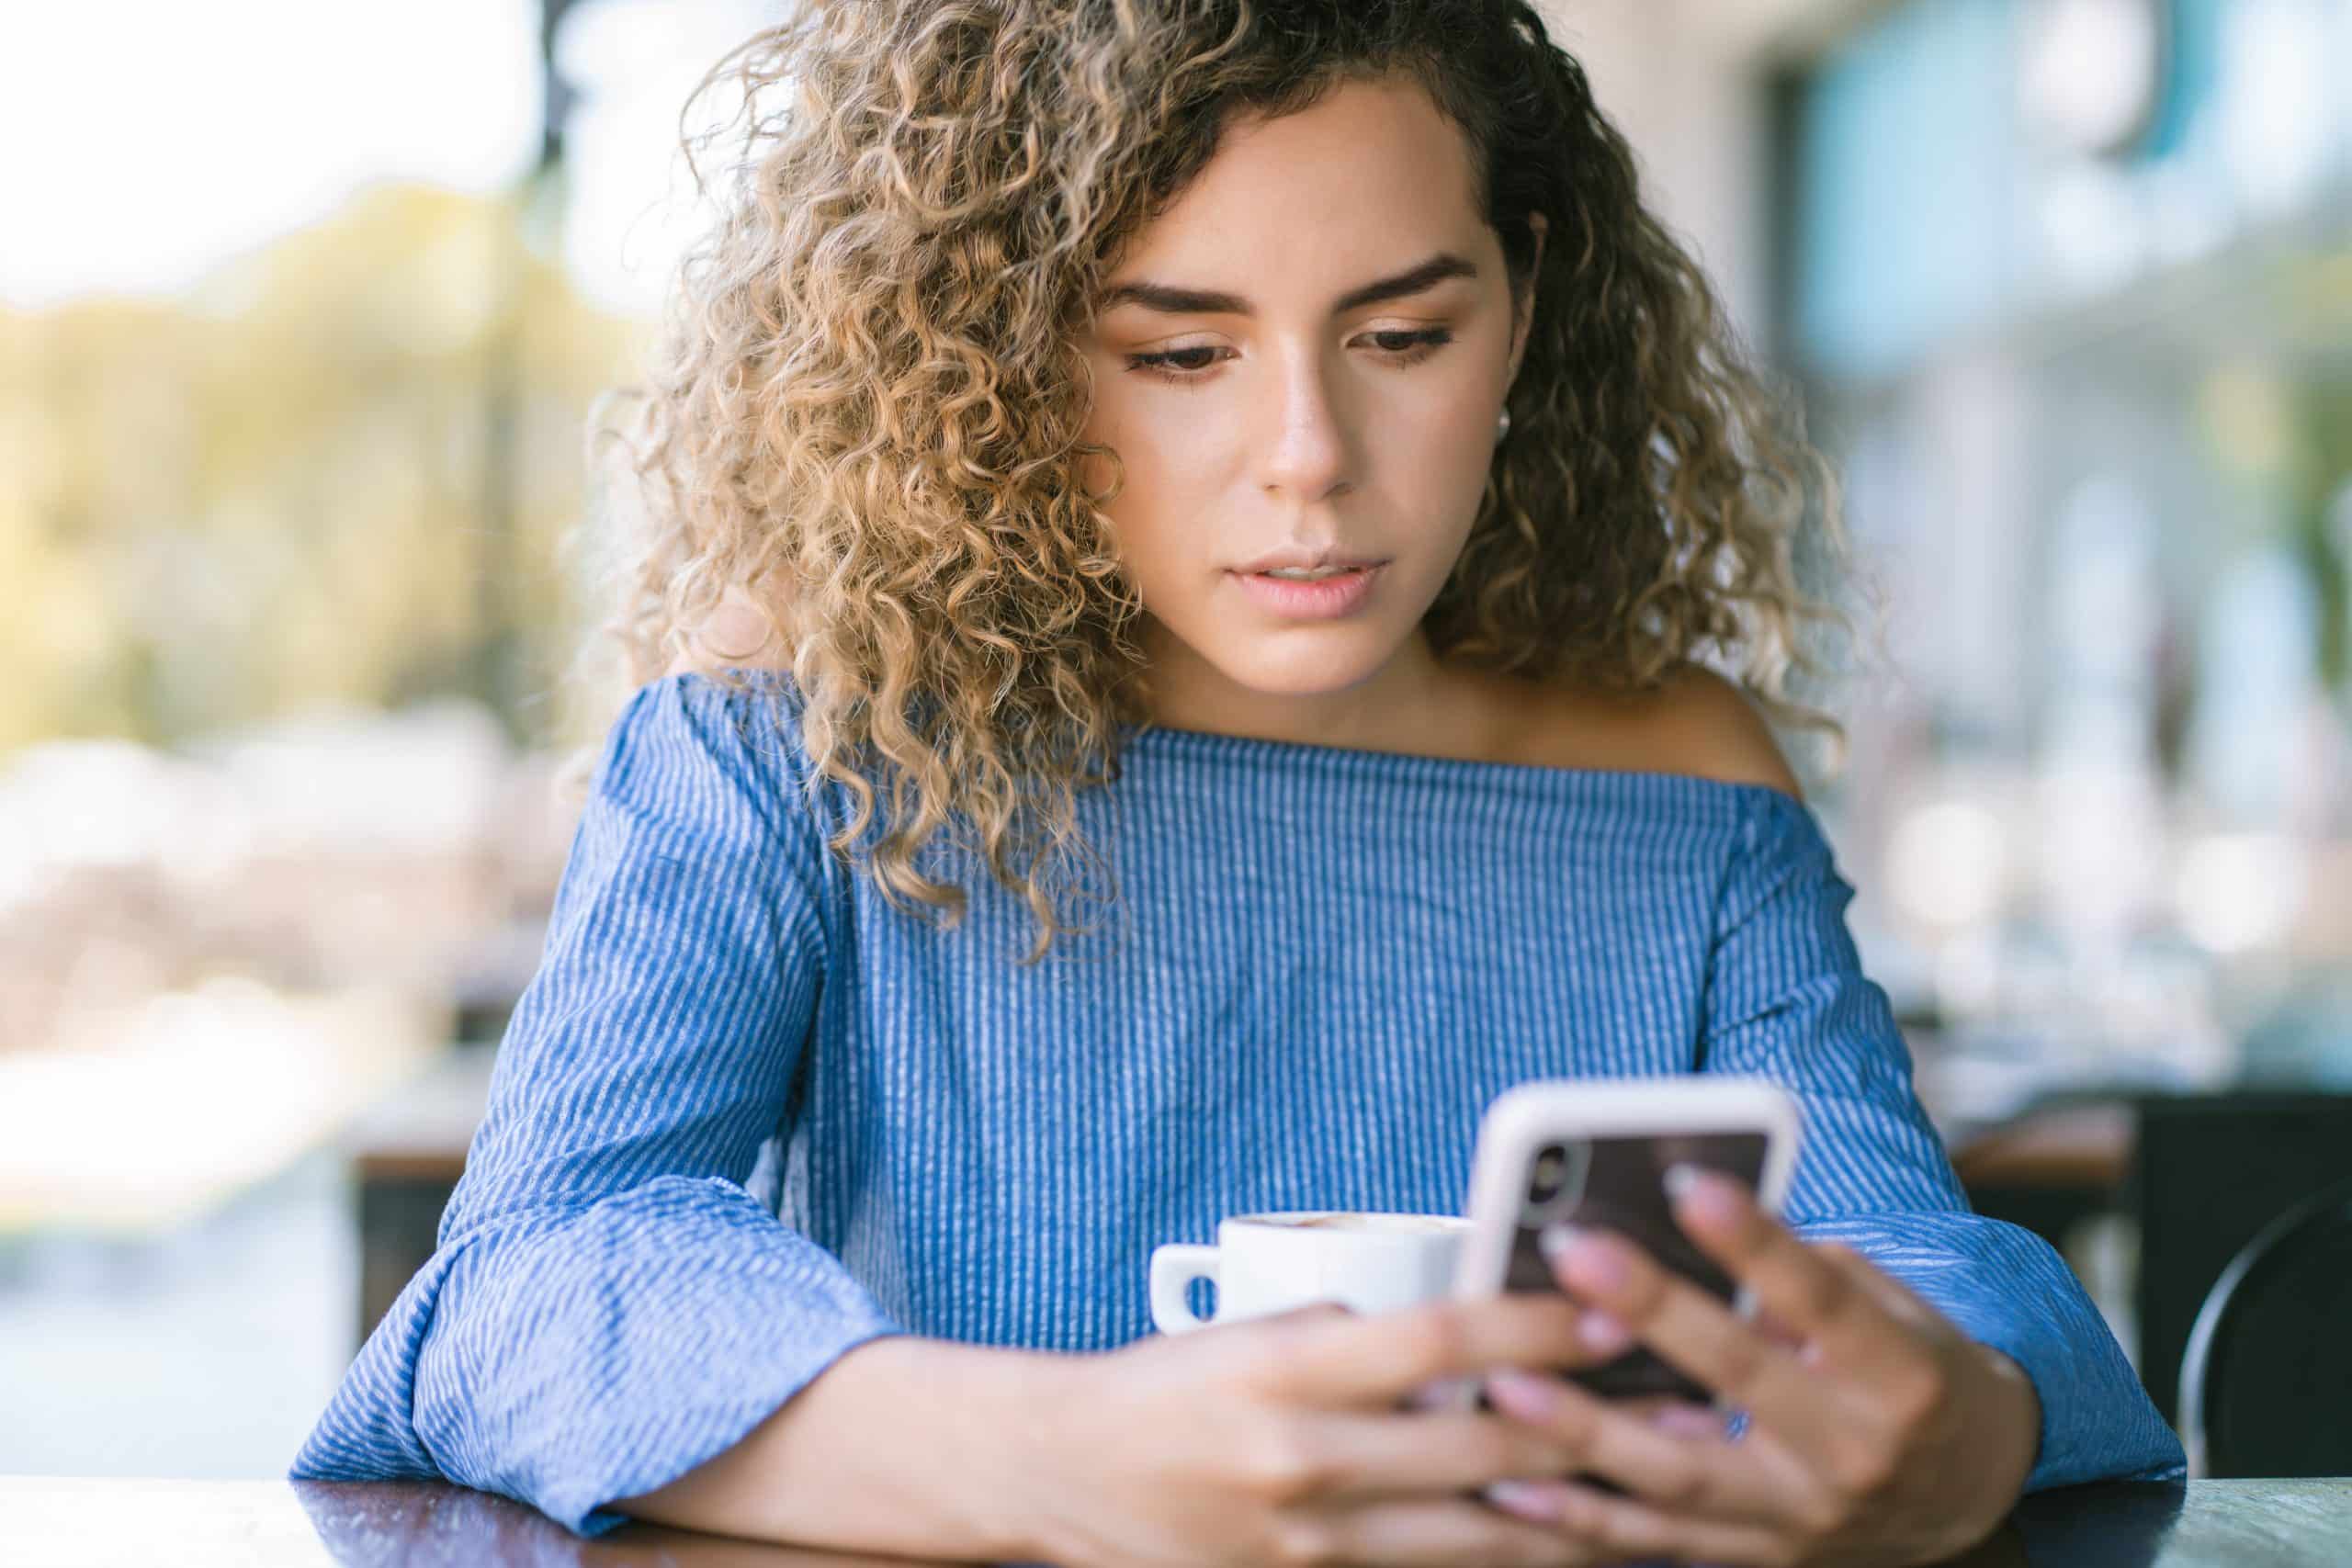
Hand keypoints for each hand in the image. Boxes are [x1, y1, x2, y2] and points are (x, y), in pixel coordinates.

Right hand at [1024, 1294, 1643, 1567]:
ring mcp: (1308, 1537)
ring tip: (1662, 1493)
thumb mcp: (1253, 1329)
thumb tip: (1471, 1338)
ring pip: (1475, 1534)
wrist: (1062, 1470)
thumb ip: (1355, 1333)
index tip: (1610, 1311)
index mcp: (1287, 1365)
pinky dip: (1505, 1555)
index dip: (1534, 1328)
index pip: (1435, 1340)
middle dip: (1592, 1431)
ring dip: (1576, 1512)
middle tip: (1688, 1413)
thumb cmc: (1165, 1382)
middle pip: (1478, 1448)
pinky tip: (1566, 1540)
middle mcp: (1301, 1455)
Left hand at [1476, 1168, 2042, 1566]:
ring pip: (1682, 1478)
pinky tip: (1510, 1483)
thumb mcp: (1895, 1312)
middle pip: (1742, 1380)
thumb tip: (1699, 1222)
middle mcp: (1854, 1455)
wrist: (1968, 1494)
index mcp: (1900, 1379)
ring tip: (1508, 1381)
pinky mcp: (1756, 1558)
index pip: (1822, 1299)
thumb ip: (1804, 1275)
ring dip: (1587, 1431)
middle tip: (1574, 1251)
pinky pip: (1655, 1546)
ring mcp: (1800, 1520)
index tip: (1688, 1185)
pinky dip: (1578, 1518)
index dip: (1756, 1242)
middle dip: (1653, 1313)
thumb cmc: (1913, 1373)